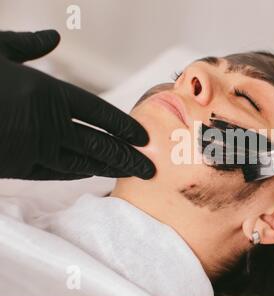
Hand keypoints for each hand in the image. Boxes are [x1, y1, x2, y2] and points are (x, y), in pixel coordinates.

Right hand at [0, 30, 154, 179]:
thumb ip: (28, 45)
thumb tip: (53, 37)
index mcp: (46, 92)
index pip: (99, 112)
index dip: (123, 126)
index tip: (143, 136)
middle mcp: (46, 123)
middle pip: (98, 143)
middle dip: (127, 156)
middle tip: (150, 168)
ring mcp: (32, 147)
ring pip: (81, 161)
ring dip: (108, 168)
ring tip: (130, 173)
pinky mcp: (16, 165)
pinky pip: (55, 171)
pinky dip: (77, 171)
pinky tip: (92, 172)